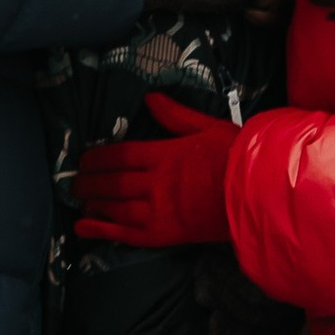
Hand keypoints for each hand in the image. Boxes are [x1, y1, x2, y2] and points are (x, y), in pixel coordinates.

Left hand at [75, 95, 239, 248]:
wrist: (260, 196)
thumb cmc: (240, 159)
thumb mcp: (209, 127)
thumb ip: (176, 115)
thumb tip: (150, 99)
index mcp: (166, 155)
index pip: (121, 154)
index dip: (98, 157)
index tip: (86, 159)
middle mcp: (157, 183)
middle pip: (113, 181)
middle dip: (89, 182)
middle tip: (74, 182)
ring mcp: (159, 211)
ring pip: (115, 207)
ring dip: (92, 204)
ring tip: (79, 201)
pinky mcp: (164, 235)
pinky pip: (126, 234)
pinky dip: (101, 231)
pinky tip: (83, 229)